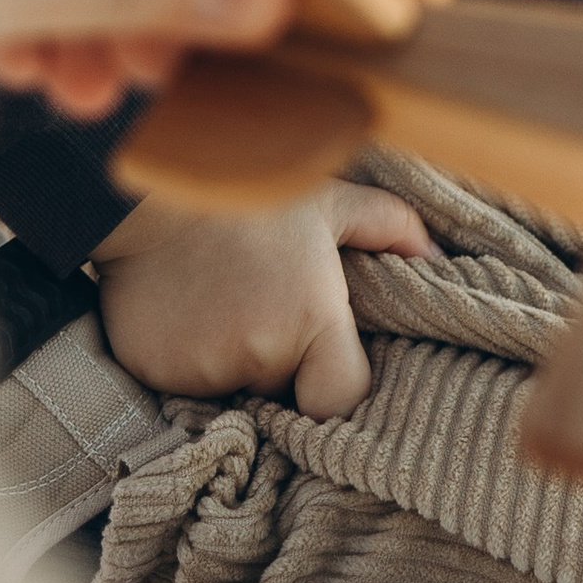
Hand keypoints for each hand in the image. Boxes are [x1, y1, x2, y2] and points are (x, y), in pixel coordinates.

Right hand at [93, 183, 435, 419]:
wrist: (147, 183)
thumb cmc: (246, 192)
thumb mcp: (324, 198)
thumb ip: (387, 225)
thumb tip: (435, 256)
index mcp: (312, 318)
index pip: (339, 399)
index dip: (332, 383)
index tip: (318, 359)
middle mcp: (260, 353)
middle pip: (282, 394)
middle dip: (277, 364)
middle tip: (257, 307)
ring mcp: (202, 369)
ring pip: (230, 391)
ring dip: (228, 363)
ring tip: (215, 304)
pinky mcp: (153, 373)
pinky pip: (179, 387)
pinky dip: (182, 361)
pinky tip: (178, 313)